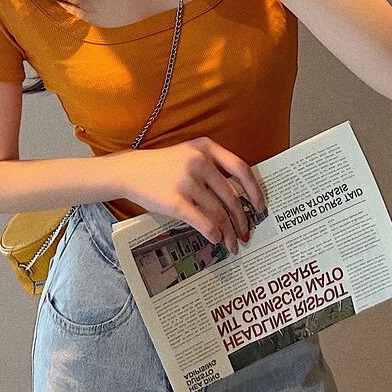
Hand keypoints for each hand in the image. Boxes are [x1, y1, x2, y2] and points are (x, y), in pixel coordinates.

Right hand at [110, 137, 266, 253]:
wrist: (130, 170)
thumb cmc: (163, 165)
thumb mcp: (190, 153)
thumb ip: (213, 166)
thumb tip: (241, 198)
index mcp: (206, 147)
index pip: (241, 169)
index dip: (254, 190)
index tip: (260, 207)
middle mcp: (199, 162)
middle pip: (232, 196)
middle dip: (242, 219)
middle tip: (246, 234)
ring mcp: (187, 181)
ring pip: (219, 213)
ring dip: (229, 232)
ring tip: (232, 244)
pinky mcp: (176, 201)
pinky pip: (203, 222)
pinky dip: (214, 234)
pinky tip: (216, 239)